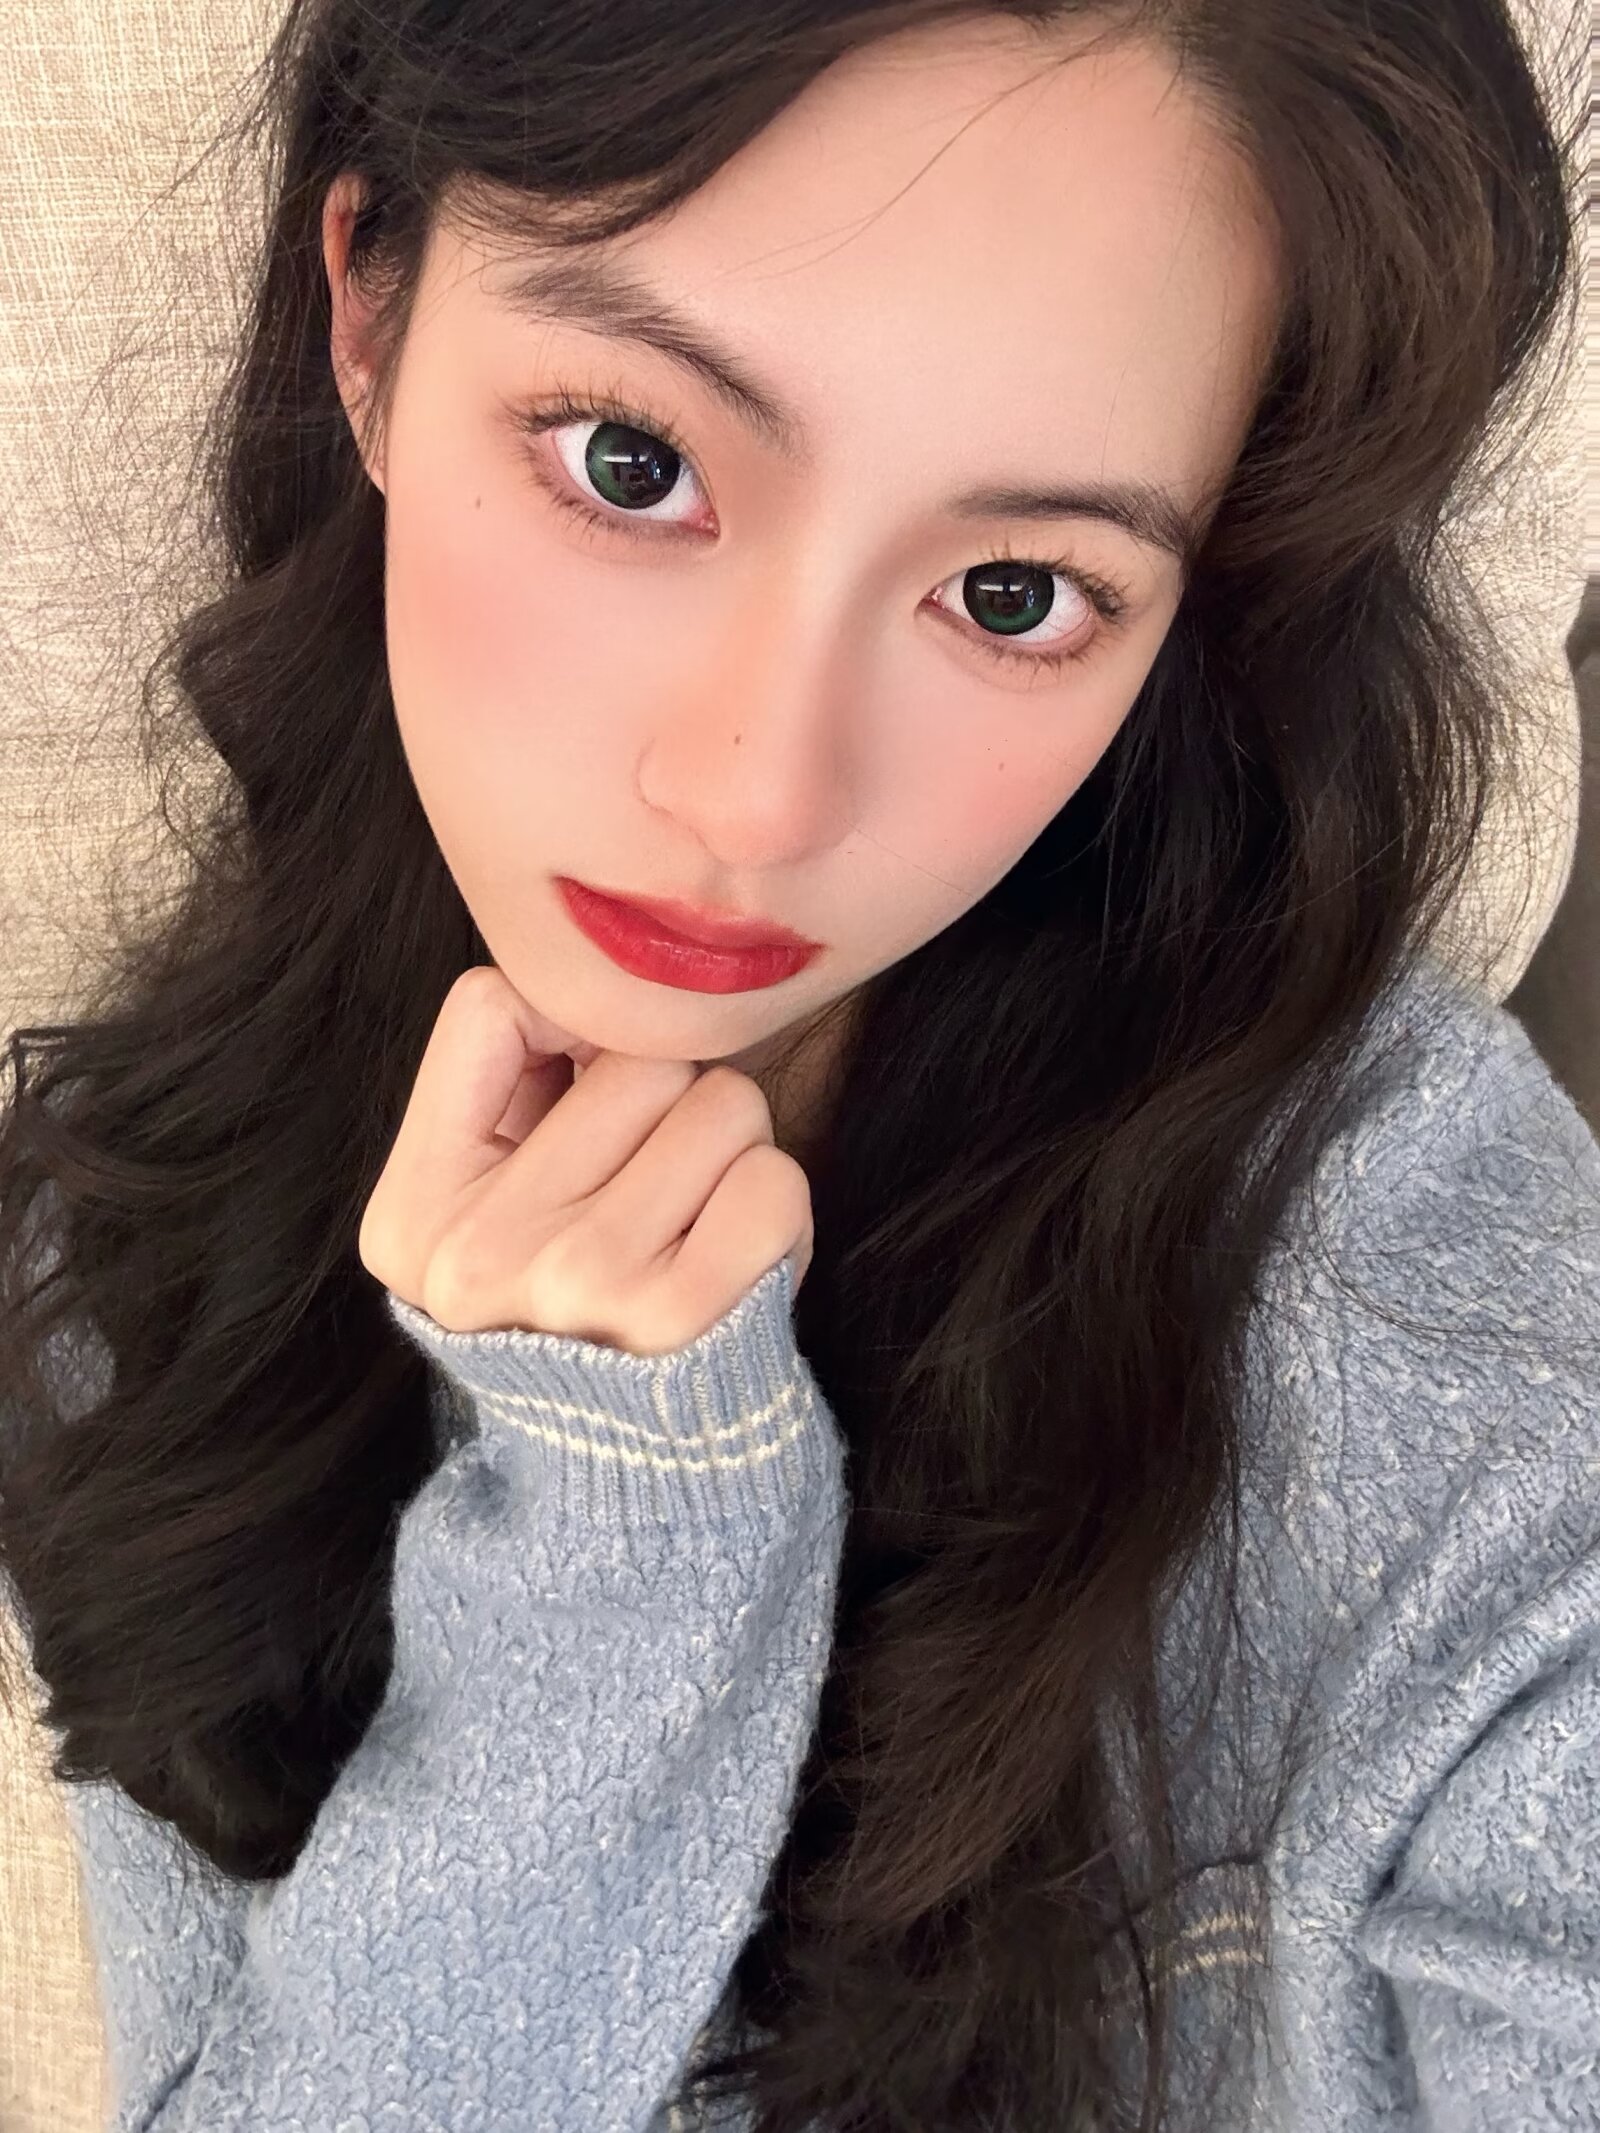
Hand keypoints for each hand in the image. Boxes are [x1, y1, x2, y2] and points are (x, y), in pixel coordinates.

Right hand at [358, 964, 814, 1355]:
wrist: (636, 1488)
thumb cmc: (579, 1318)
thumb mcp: (487, 1223)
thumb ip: (507, 1096)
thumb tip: (586, 987)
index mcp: (414, 1215)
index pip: (490, 1005)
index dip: (566, 1032)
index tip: (585, 1105)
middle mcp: (480, 1249)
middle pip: (636, 1054)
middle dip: (671, 1104)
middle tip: (658, 1193)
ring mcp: (579, 1282)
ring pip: (722, 1103)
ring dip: (732, 1157)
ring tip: (696, 1231)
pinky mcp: (683, 1316)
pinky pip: (773, 1180)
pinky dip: (777, 1213)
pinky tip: (738, 1266)